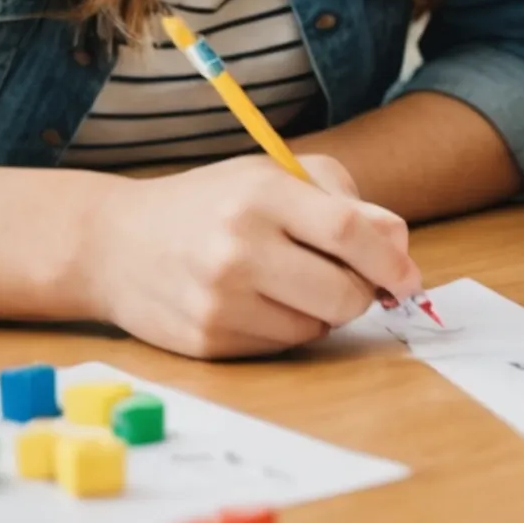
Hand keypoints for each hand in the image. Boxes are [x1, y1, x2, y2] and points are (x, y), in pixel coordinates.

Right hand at [75, 154, 419, 358]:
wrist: (115, 244)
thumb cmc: (212, 204)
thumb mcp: (274, 176)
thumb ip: (345, 201)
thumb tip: (401, 249)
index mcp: (260, 195)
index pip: (348, 231)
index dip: (390, 259)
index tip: (409, 276)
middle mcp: (237, 249)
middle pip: (342, 292)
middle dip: (364, 292)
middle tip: (355, 281)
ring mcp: (219, 300)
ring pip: (317, 326)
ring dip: (326, 311)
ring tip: (295, 282)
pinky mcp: (207, 341)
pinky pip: (282, 346)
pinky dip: (290, 329)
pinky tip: (262, 302)